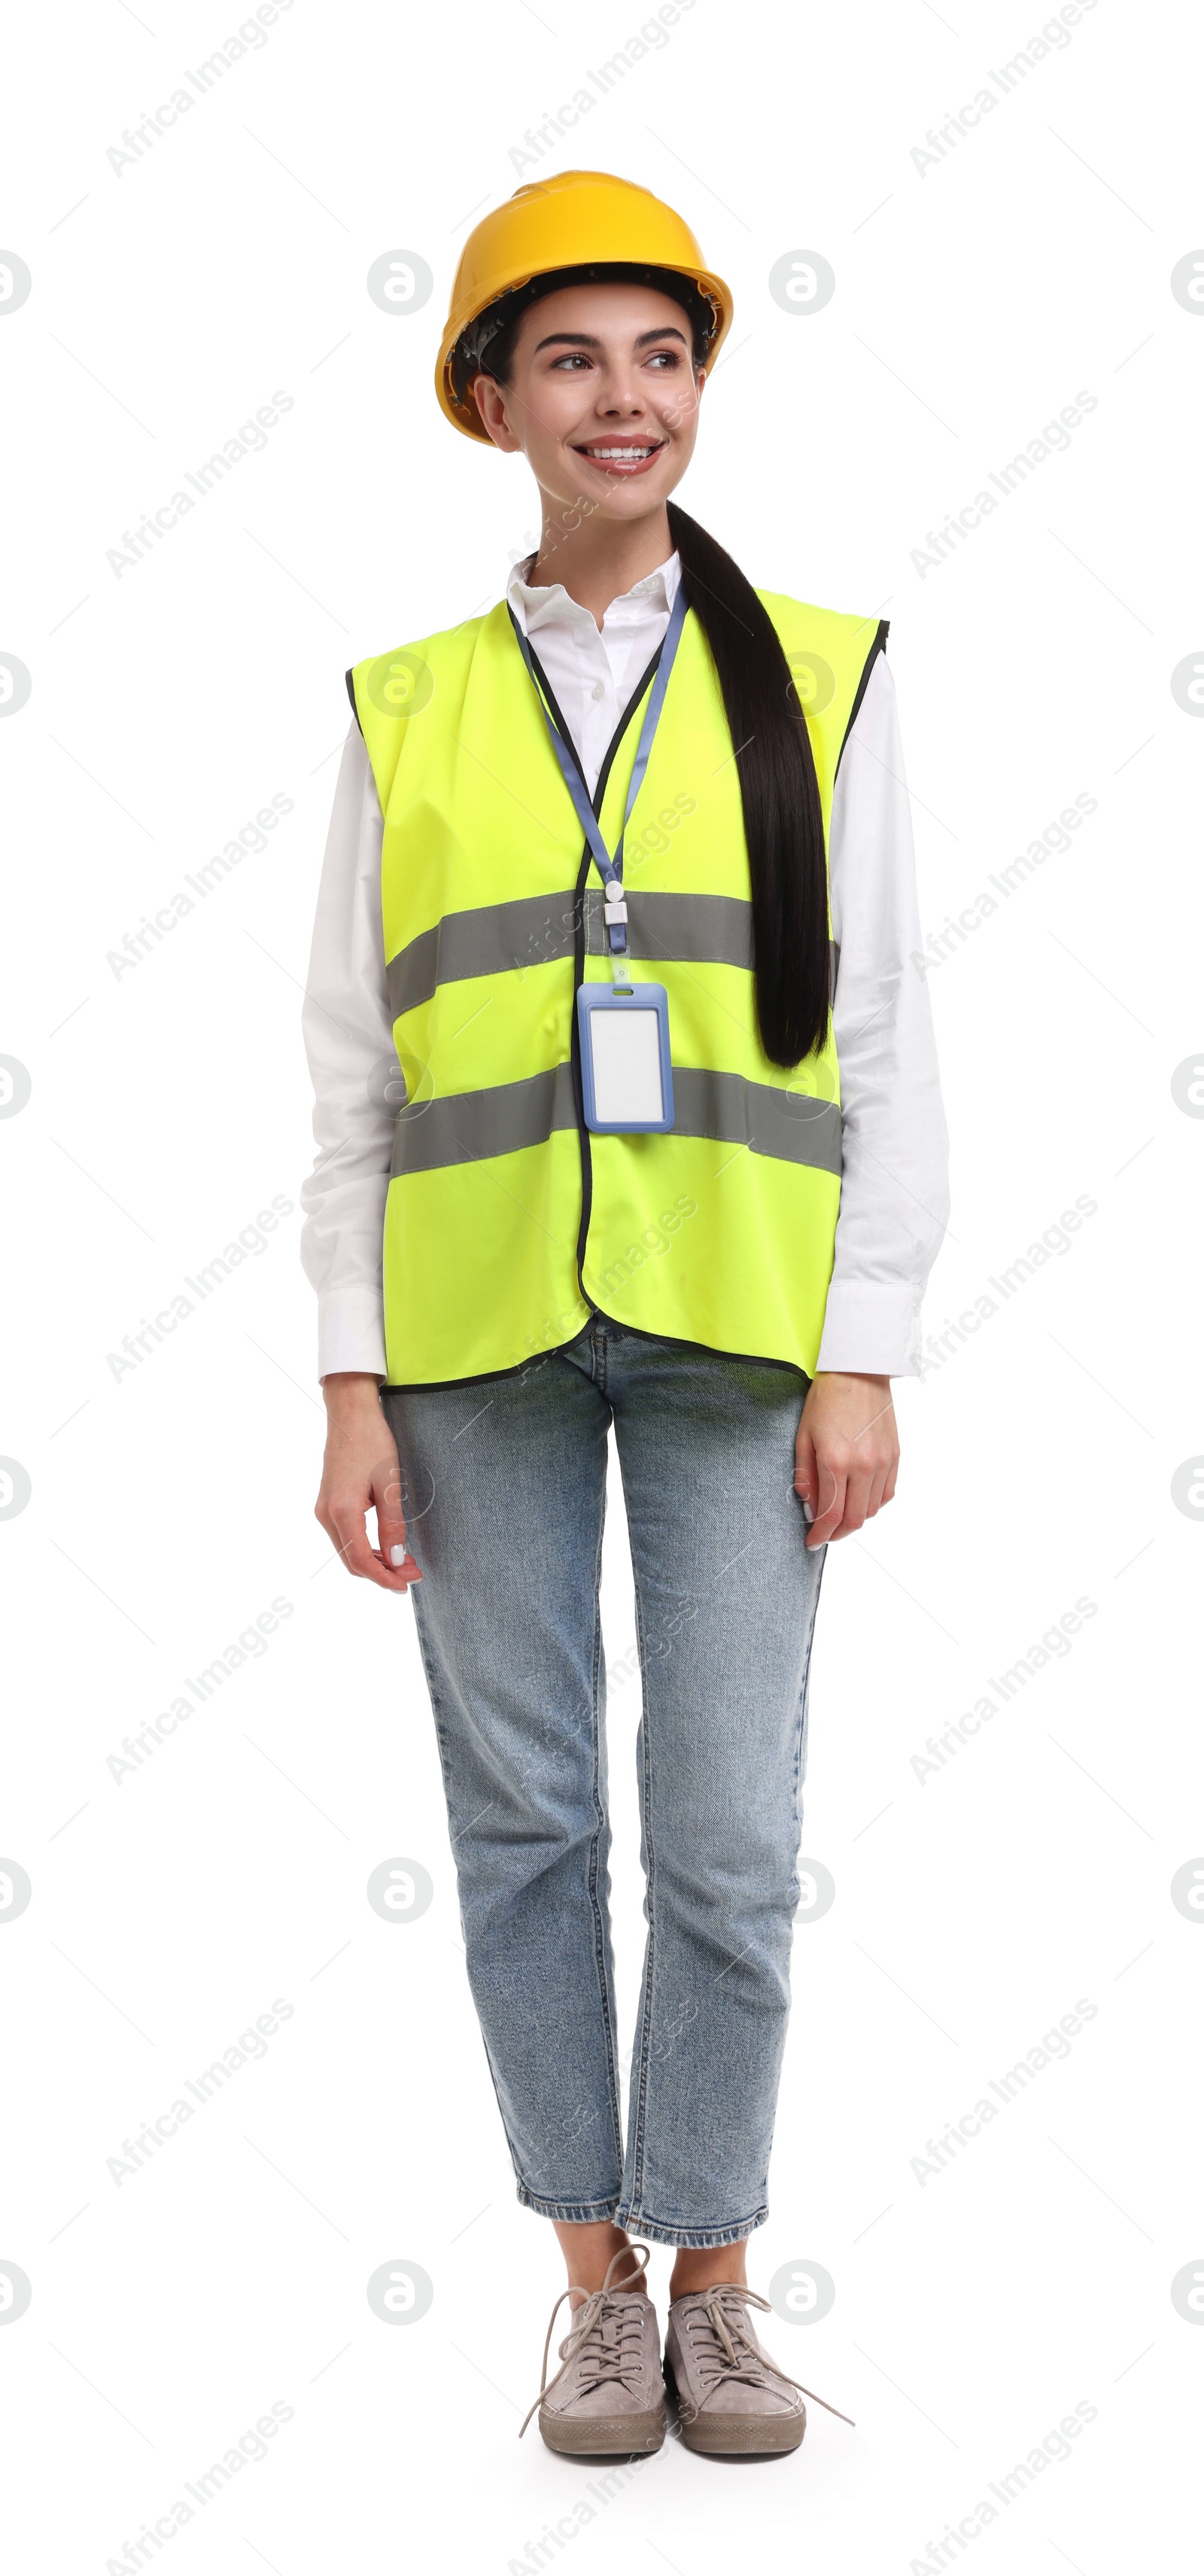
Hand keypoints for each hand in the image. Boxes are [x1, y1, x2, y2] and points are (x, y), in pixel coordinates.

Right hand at [315, 1373, 419, 1591]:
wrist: (350, 1413)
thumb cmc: (372, 1442)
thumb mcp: (390, 1485)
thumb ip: (392, 1525)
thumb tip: (396, 1560)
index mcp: (342, 1511)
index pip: (362, 1561)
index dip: (384, 1578)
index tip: (406, 1585)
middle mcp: (326, 1514)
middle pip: (352, 1561)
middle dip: (382, 1573)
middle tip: (412, 1573)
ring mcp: (323, 1509)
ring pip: (347, 1551)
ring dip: (374, 1561)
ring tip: (404, 1561)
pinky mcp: (327, 1503)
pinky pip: (344, 1537)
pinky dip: (365, 1547)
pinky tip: (386, 1545)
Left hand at [794, 1372, 898, 1550]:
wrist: (858, 1370)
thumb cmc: (825, 1399)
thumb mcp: (803, 1436)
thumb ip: (805, 1475)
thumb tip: (809, 1506)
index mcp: (835, 1460)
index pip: (831, 1514)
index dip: (821, 1534)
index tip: (812, 1542)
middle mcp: (863, 1465)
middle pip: (854, 1519)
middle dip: (837, 1534)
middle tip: (825, 1535)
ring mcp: (883, 1461)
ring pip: (872, 1510)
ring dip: (855, 1520)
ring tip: (840, 1517)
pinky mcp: (895, 1455)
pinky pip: (887, 1493)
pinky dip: (873, 1504)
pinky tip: (859, 1500)